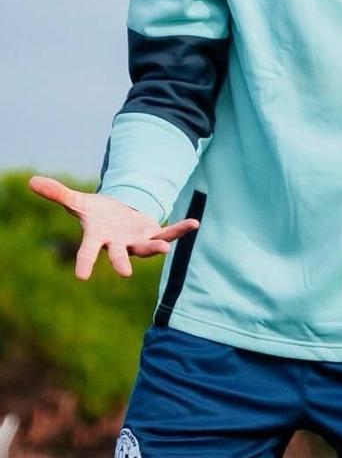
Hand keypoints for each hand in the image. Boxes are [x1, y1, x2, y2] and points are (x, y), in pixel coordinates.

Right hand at [29, 176, 198, 280]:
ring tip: (165, 249)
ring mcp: (137, 242)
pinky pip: (169, 233)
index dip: (85, 263)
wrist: (118, 216)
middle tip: (124, 273)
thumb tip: (32, 181)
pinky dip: (181, 230)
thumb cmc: (96, 213)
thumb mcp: (78, 202)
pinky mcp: (154, 234)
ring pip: (147, 248)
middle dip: (122, 263)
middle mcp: (118, 244)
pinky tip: (194, 223)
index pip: (88, 252)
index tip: (81, 277)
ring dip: (156, 248)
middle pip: (119, 256)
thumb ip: (58, 194)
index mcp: (98, 238)